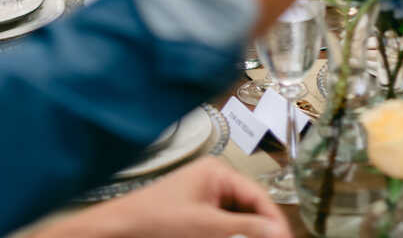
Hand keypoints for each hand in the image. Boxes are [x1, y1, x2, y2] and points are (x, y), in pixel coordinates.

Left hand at [38, 159, 289, 237]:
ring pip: (238, 219)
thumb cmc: (158, 220)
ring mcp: (204, 197)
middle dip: (261, 229)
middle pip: (250, 207)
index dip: (275, 221)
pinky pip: (223, 225)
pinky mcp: (195, 214)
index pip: (259, 196)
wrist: (121, 229)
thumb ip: (246, 228)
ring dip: (247, 233)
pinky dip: (231, 235)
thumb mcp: (208, 226)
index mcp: (219, 171)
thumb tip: (280, 231)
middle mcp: (214, 179)